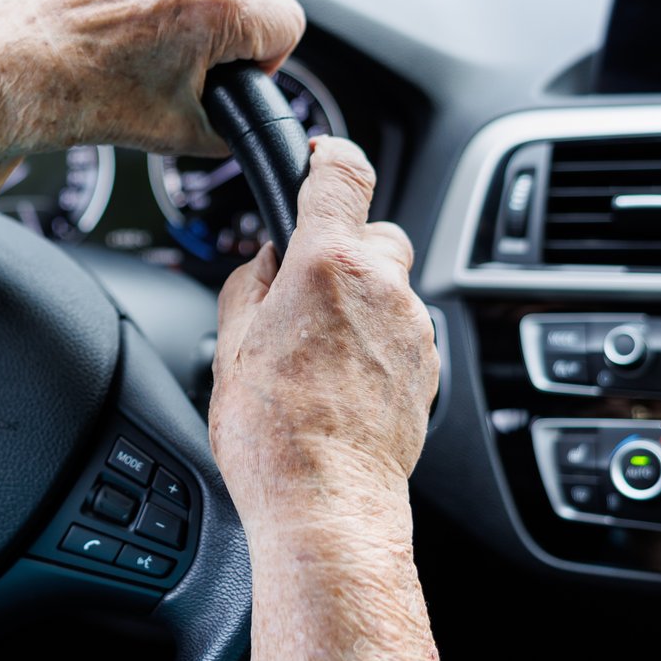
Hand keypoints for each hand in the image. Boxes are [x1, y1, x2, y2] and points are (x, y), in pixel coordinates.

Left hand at [0, 0, 305, 158]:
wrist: (1, 75)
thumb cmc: (80, 104)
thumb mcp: (180, 134)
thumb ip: (239, 121)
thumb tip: (256, 113)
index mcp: (215, 7)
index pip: (287, 21)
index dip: (265, 57)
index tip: (234, 72)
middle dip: (236, 21)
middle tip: (193, 57)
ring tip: (148, 33)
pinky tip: (117, 8)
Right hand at [208, 136, 438, 531]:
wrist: (327, 503)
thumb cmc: (275, 435)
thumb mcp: (231, 343)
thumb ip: (251, 283)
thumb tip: (267, 262)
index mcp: (329, 265)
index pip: (344, 172)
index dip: (329, 157)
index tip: (318, 161)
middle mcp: (384, 288)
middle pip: (374, 234)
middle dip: (340, 250)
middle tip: (301, 293)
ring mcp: (415, 330)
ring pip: (390, 288)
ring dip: (359, 302)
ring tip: (316, 352)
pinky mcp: (429, 370)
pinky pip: (402, 333)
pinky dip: (376, 343)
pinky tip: (340, 382)